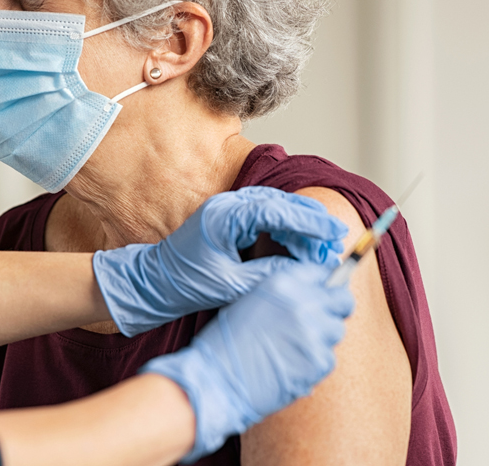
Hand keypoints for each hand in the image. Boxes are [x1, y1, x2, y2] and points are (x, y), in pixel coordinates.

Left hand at [92, 186, 347, 336]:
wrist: (153, 283)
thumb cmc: (185, 284)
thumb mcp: (231, 285)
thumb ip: (268, 275)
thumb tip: (304, 272)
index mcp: (225, 216)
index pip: (277, 210)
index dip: (309, 222)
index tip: (334, 233)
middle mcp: (227, 205)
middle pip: (280, 204)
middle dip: (310, 222)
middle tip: (335, 240)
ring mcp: (227, 209)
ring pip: (275, 208)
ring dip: (300, 226)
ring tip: (323, 246)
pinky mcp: (228, 219)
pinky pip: (264, 217)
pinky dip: (285, 229)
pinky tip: (299, 246)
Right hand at [141, 262, 354, 461]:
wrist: (216, 379)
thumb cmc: (226, 343)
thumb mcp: (251, 301)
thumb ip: (284, 294)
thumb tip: (314, 294)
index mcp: (283, 283)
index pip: (323, 273)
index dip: (324, 286)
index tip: (323, 295)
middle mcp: (303, 303)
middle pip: (343, 300)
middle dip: (335, 309)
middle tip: (321, 321)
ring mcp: (314, 333)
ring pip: (336, 331)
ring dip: (322, 338)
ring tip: (294, 349)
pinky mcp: (319, 361)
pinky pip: (329, 358)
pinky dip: (314, 363)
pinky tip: (291, 366)